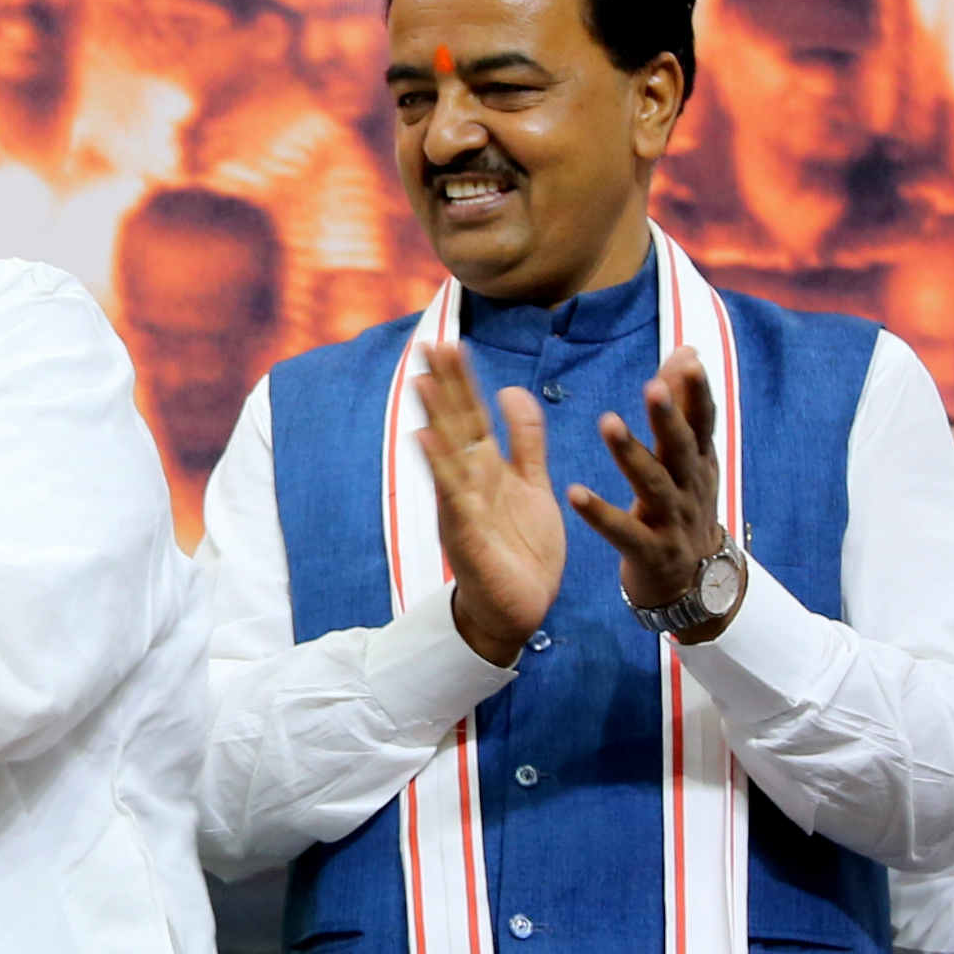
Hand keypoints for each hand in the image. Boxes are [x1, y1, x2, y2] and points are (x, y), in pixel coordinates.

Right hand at [414, 341, 564, 666]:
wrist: (519, 609)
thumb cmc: (521, 549)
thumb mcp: (531, 484)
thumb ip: (526, 441)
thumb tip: (512, 390)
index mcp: (488, 469)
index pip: (473, 415)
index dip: (463, 381)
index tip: (453, 344)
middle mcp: (470, 481)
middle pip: (456, 425)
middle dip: (445, 386)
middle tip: (431, 344)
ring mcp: (463, 505)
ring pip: (447, 453)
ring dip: (435, 417)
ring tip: (423, 381)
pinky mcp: (465, 533)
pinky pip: (451, 494)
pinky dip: (439, 466)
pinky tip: (425, 439)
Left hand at [567, 349, 738, 638]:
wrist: (695, 584)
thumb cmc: (685, 507)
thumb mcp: (689, 459)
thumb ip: (682, 407)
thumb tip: (687, 350)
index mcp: (697, 462)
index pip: (702, 422)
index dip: (696, 392)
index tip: (688, 360)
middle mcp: (690, 488)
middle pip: (680, 449)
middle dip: (668, 418)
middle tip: (652, 387)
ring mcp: (673, 522)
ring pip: (654, 486)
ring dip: (631, 454)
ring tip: (608, 423)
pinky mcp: (651, 552)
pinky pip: (624, 532)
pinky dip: (600, 514)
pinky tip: (575, 493)